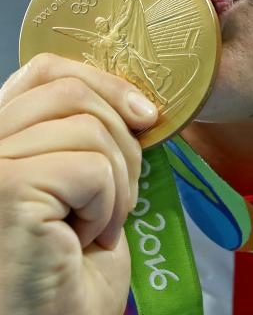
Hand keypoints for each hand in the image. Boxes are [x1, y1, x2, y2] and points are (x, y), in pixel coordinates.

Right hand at [0, 53, 157, 314]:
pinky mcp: (8, 188)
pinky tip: (85, 241)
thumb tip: (135, 101)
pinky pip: (93, 167)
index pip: (45, 70)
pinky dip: (108, 206)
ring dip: (116, 183)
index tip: (145, 114)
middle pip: (71, 91)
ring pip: (89, 127)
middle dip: (120, 139)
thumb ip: (86, 132)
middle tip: (116, 200)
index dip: (102, 82)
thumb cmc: (66, 274)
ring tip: (94, 227)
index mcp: (0, 137)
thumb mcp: (80, 184)